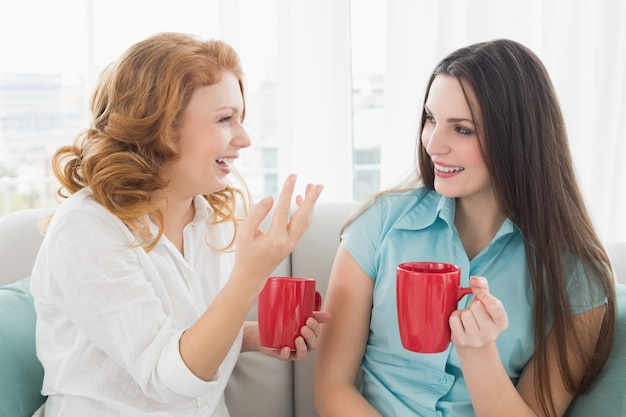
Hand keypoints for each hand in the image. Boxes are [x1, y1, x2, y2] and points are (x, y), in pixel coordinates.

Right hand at [232, 174, 322, 288]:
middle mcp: (288, 241)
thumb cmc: (246, 256)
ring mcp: (292, 243)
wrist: (251, 276)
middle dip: (312, 199)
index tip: (292, 177)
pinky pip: (302, 225)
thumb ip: (256, 214)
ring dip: (311, 204)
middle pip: (304, 216)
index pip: (284, 209)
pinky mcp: (292, 244)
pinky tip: (300, 200)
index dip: (288, 191)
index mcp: (275, 239)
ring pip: (306, 221)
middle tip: (318, 185)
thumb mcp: (244, 234)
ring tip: (312, 188)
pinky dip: (304, 212)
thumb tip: (270, 199)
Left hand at [260, 311, 331, 360]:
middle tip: (303, 328)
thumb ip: (314, 316)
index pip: (316, 334)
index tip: (309, 319)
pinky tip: (285, 348)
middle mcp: (301, 346)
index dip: (315, 328)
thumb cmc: (285, 323)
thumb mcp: (299, 316)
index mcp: (307, 336)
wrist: (263, 328)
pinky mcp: (280, 354)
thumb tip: (329, 315)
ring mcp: (291, 351)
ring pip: (301, 355)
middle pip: (311, 346)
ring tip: (298, 339)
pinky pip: (284, 358)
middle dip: (309, 337)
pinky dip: (285, 354)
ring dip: (302, 348)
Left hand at [449, 276, 507, 348]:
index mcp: (501, 322)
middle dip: (472, 304)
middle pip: (476, 306)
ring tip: (468, 318)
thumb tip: (474, 279)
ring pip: (464, 313)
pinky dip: (454, 317)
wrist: (474, 344)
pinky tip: (460, 323)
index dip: (484, 295)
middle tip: (474, 311)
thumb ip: (483, 288)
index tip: (478, 291)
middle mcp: (491, 333)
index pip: (495, 306)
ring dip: (463, 311)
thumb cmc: (481, 318)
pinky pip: (454, 319)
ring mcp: (476, 339)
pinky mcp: (461, 341)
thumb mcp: (487, 304)